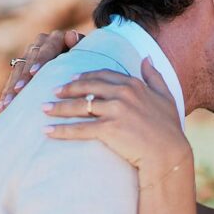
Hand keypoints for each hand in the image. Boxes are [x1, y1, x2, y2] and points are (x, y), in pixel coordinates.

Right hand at [0, 28, 83, 111]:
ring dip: (11, 88)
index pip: (46, 49)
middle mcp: (39, 44)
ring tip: (8, 103)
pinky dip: (7, 94)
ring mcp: (28, 55)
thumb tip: (72, 36)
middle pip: (28, 60)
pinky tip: (2, 107)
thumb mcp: (84, 54)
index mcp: (55, 38)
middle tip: (18, 90)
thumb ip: (79, 46)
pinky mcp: (22, 68)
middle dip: (23, 77)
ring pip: (17, 71)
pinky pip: (12, 81)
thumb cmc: (85, 61)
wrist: (79, 64)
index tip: (34, 73)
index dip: (40, 60)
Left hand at [43, 60, 189, 184]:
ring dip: (58, 107)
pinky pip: (79, 128)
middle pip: (87, 87)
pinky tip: (48, 131)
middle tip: (53, 91)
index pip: (103, 75)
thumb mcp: (166, 97)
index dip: (85, 76)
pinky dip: (61, 130)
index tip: (72, 78)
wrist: (169, 154)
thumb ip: (155, 76)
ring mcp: (115, 111)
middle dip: (67, 88)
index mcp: (134, 85)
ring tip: (43, 109)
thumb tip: (147, 58)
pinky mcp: (108, 129)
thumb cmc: (170, 129)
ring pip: (79, 106)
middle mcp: (122, 94)